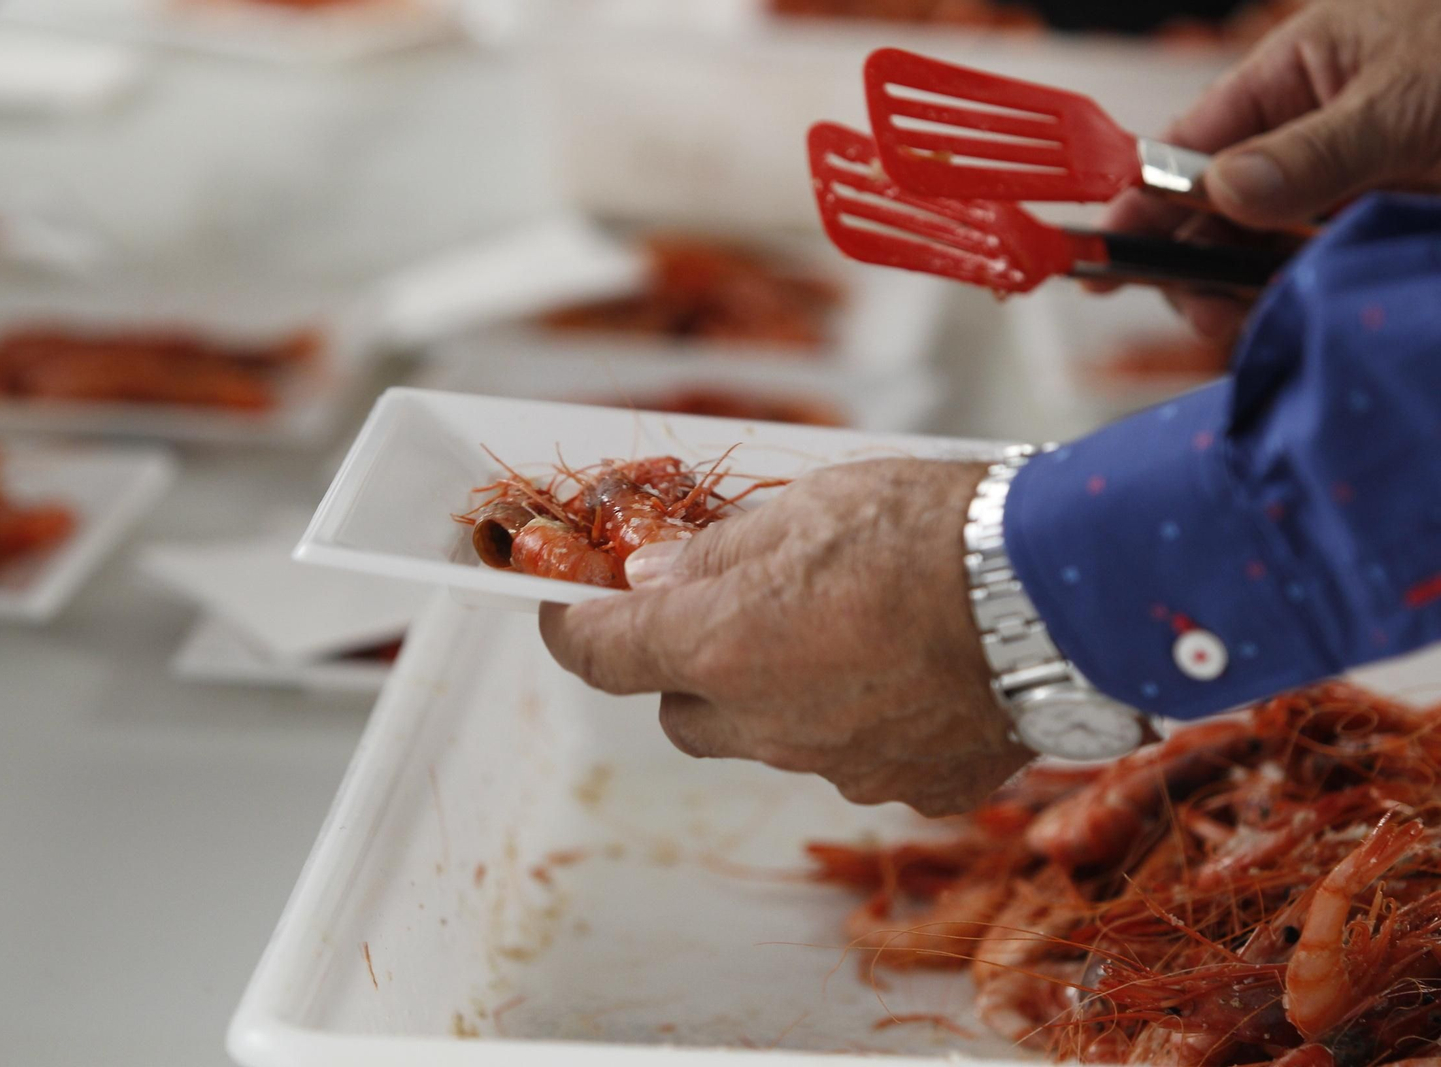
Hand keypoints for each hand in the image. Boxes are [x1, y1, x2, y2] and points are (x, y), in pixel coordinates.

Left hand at [539, 458, 1033, 816]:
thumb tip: (654, 579)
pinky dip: (858, 721)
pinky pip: (854, 758)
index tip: (571, 604)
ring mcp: (839, 766)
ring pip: (768, 737)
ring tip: (841, 629)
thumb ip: (714, 553)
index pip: (598, 654)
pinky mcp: (910, 786)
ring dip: (776, 694)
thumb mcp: (802, 506)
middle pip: (681, 711)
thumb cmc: (928, 529)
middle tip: (730, 610)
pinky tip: (905, 670)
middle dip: (688, 665)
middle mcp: (765, 724)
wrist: (1059, 589)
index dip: (573, 626)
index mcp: (719, 646)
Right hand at [1093, 0, 1440, 341]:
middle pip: (1212, 212)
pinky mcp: (1381, 231)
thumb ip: (1309, 151)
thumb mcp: (1407, 99)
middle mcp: (1308, 134)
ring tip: (1258, 324)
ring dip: (1248, 295)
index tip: (1102, 265)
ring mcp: (1346, 186)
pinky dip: (1299, 303)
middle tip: (1212, 314)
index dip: (1138, 203)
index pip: (1188, 144)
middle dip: (1196, 266)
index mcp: (1296, 75)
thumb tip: (1218, 194)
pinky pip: (1316, 275)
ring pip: (1260, 254)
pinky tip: (1298, 320)